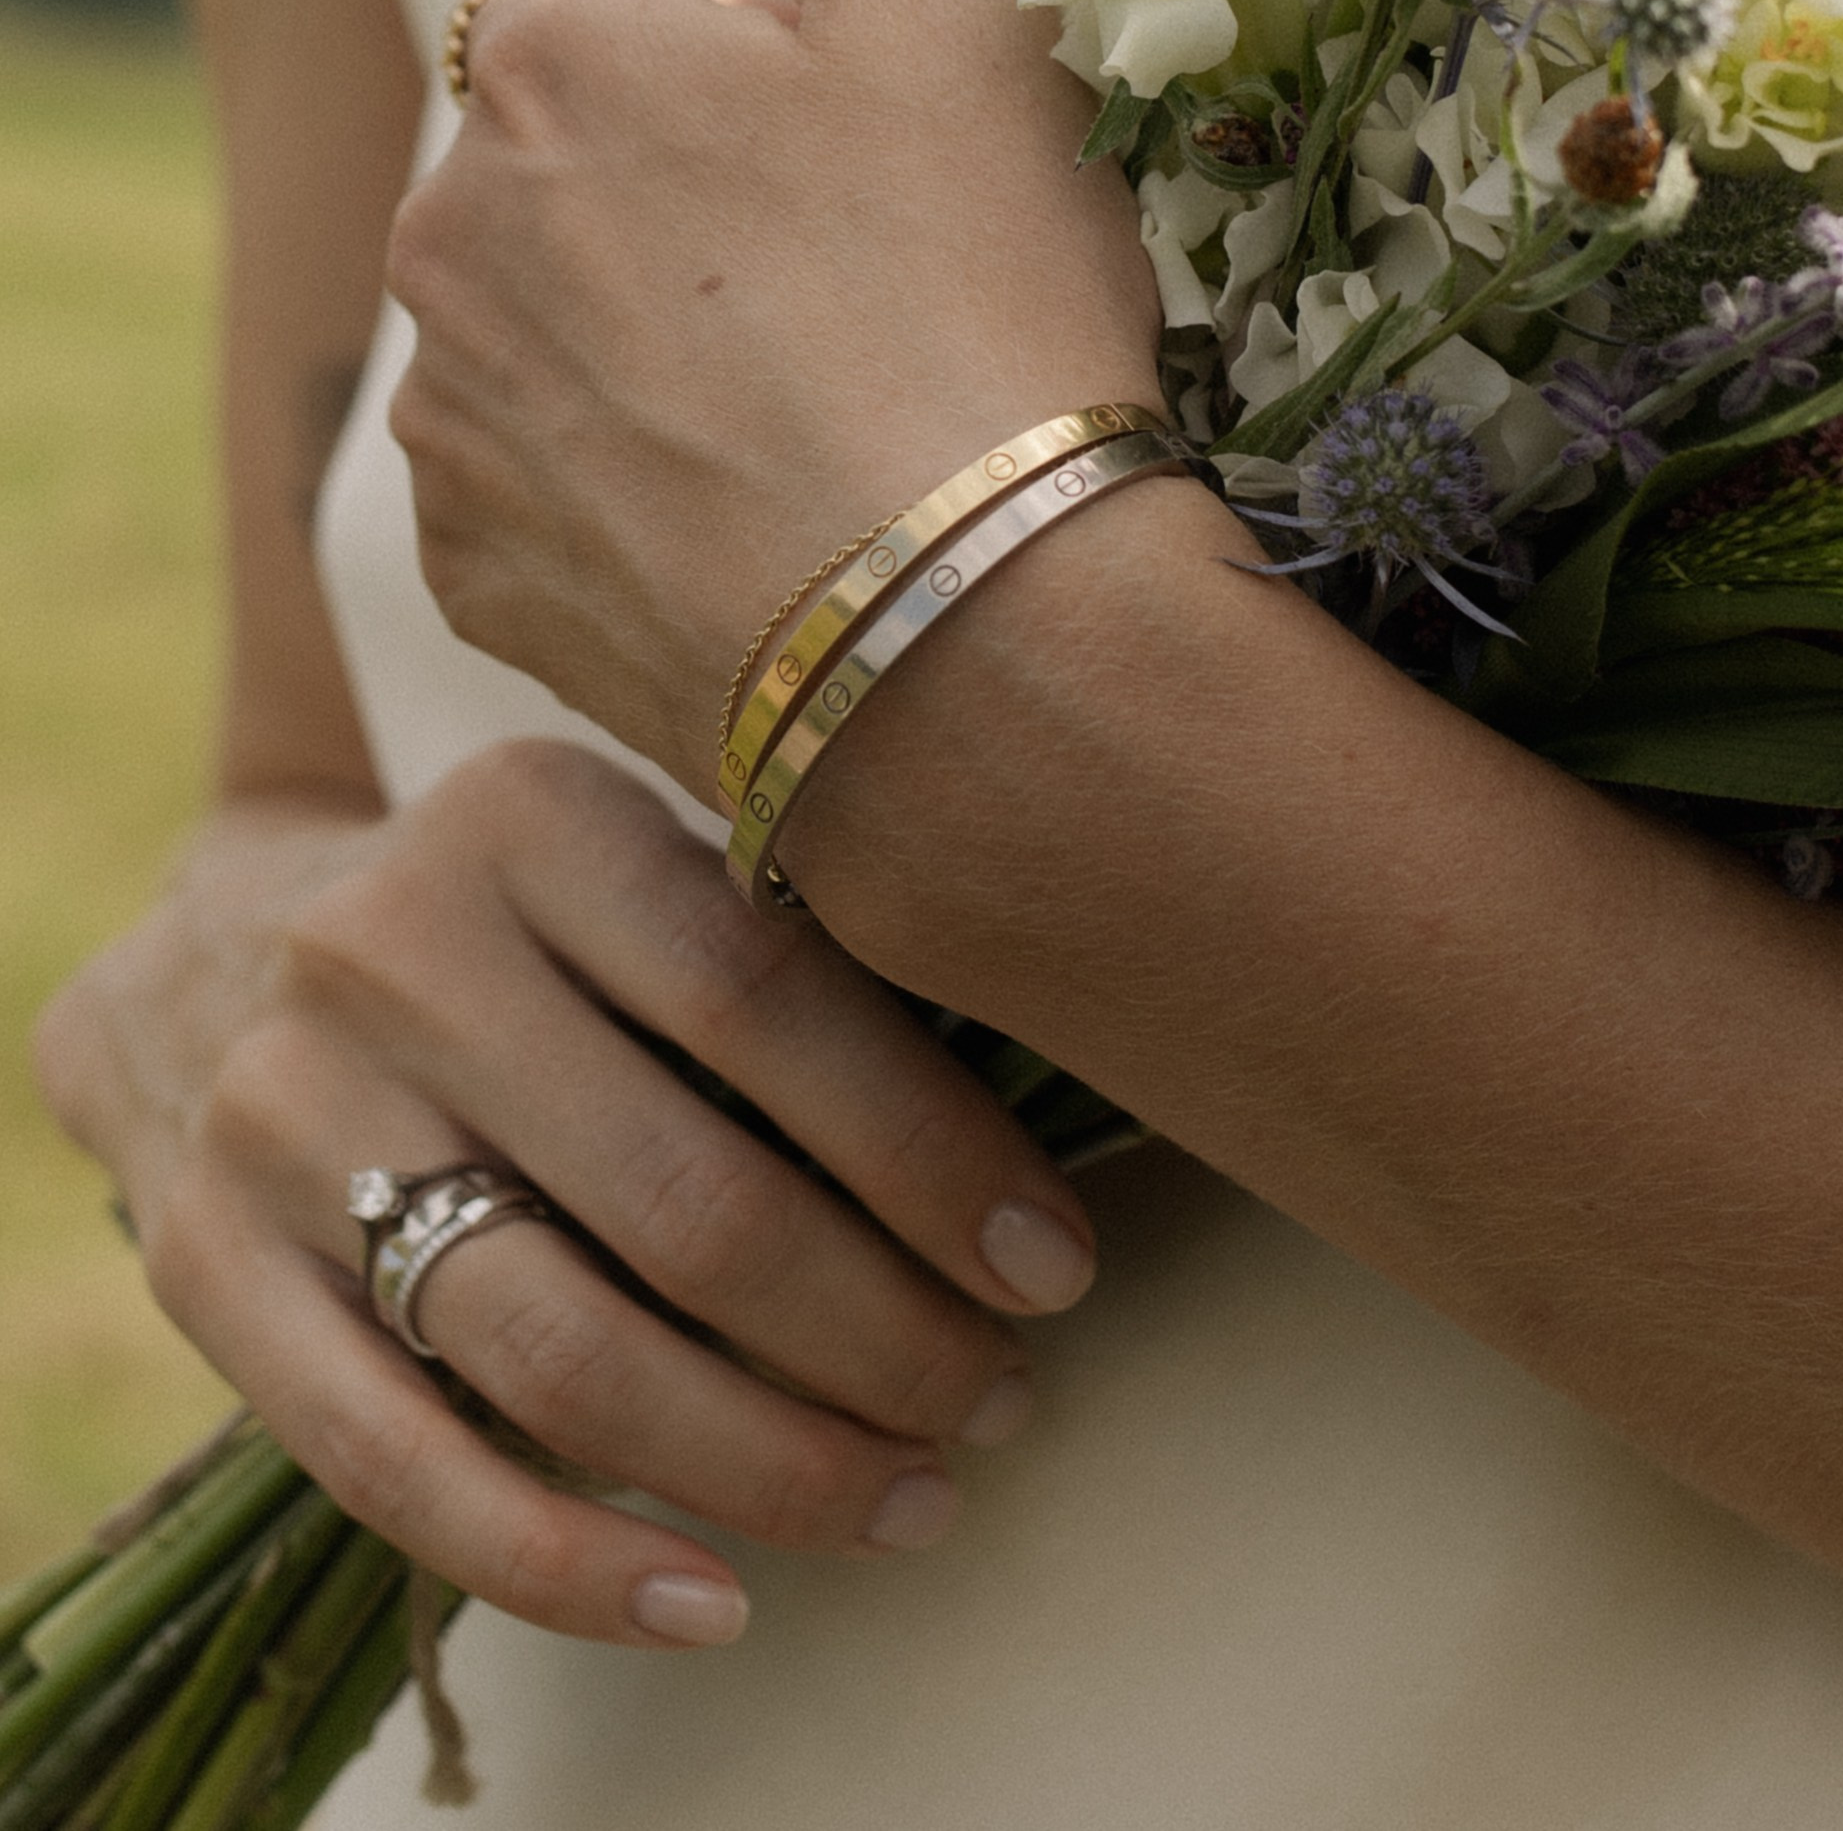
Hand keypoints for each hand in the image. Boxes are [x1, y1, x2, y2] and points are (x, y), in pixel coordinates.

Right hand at [34, 744, 1098, 1643]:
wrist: (220, 955)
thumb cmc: (528, 929)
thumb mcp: (638, 868)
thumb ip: (793, 953)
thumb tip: (1026, 1170)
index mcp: (532, 815)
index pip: (769, 1002)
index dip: (932, 1157)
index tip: (1053, 1270)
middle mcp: (393, 948)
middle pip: (686, 1201)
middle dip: (878, 1334)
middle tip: (997, 1401)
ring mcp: (286, 1115)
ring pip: (564, 1352)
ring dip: (766, 1458)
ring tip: (907, 1499)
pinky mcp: (209, 1270)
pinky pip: (398, 1466)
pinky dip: (570, 1565)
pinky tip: (717, 1605)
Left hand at [388, 0, 1163, 795]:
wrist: (965, 629)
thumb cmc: (972, 285)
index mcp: (546, 54)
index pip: (625, 11)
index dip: (758, 78)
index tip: (864, 169)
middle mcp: (444, 221)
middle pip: (574, 173)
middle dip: (688, 211)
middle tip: (859, 299)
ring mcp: (450, 411)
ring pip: (556, 330)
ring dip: (652, 351)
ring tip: (819, 426)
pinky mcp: (476, 574)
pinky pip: (552, 489)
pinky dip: (636, 495)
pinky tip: (764, 526)